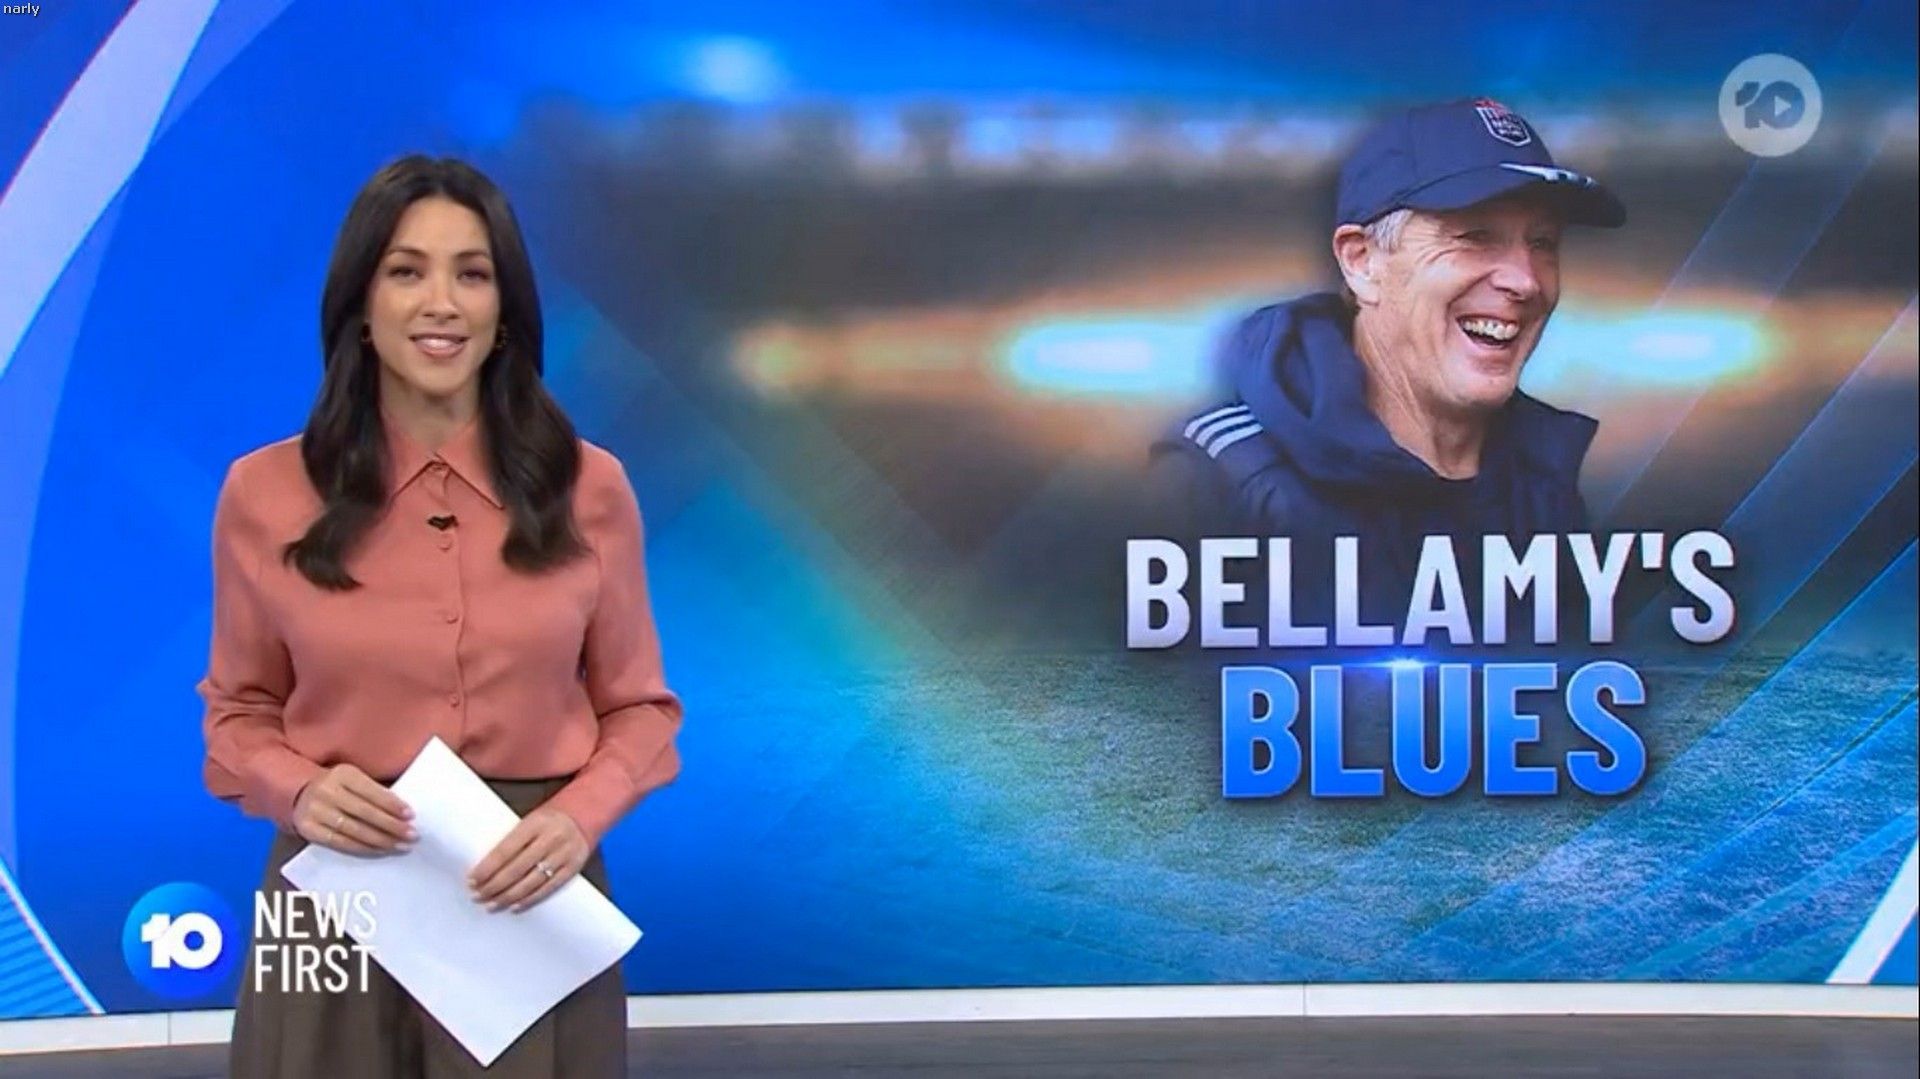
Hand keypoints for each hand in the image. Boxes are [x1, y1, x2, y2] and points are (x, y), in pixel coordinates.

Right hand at [292, 764, 414, 854]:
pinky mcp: (309, 829)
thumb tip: (403, 813)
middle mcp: (327, 791)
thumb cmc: (339, 787)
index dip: (392, 805)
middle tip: (412, 835)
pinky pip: (340, 843)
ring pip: (354, 830)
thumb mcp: (354, 779)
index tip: (411, 815)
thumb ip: (374, 791)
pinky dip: (363, 848)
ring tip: (400, 845)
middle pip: (364, 812)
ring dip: (381, 840)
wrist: (302, 793)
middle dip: (391, 826)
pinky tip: (380, 850)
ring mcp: (315, 811)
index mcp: (343, 774)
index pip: (371, 791)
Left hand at [468, 807, 588, 911]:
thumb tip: (486, 866)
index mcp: (535, 823)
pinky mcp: (573, 867)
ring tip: (491, 904)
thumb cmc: (551, 818)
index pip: (505, 850)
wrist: (587, 812)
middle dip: (493, 885)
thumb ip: (513, 839)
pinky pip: (548, 887)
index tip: (472, 879)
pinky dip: (530, 898)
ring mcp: (563, 854)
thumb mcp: (530, 819)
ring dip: (508, 896)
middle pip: (516, 868)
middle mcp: (550, 838)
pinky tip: (515, 905)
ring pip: (531, 881)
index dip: (487, 868)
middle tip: (477, 895)